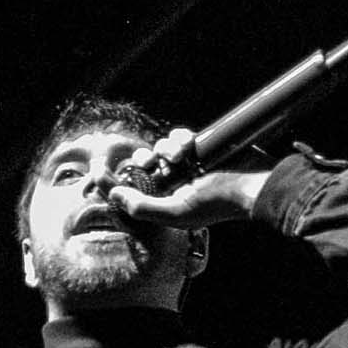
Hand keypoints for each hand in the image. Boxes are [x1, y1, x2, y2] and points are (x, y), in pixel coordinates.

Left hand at [110, 128, 270, 227]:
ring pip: (159, 147)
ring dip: (166, 148)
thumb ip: (142, 207)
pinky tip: (191, 147)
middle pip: (142, 165)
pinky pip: (178, 135)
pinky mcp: (198, 148)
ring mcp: (186, 165)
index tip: (95, 168)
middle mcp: (173, 184)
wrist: (252, 185)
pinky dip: (181, 138)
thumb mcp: (176, 212)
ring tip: (182, 157)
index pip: (130, 190)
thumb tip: (113, 195)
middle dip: (143, 160)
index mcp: (165, 203)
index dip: (111, 181)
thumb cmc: (218, 204)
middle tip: (152, 162)